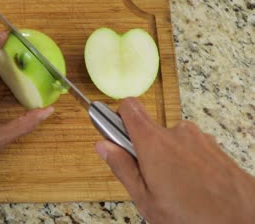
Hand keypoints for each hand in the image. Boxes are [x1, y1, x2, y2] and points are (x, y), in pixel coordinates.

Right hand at [95, 98, 254, 223]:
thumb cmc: (192, 218)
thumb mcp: (146, 200)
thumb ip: (122, 167)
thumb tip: (102, 145)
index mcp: (154, 142)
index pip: (129, 107)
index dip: (118, 117)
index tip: (115, 133)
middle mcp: (177, 132)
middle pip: (150, 130)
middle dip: (146, 151)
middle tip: (151, 180)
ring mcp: (200, 138)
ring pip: (172, 142)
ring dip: (169, 159)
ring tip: (177, 189)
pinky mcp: (216, 147)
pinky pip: (192, 149)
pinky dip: (188, 163)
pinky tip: (195, 187)